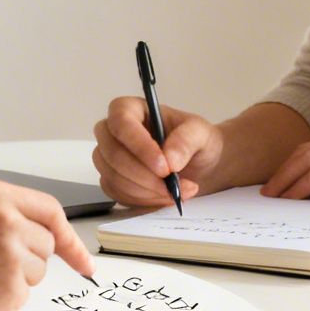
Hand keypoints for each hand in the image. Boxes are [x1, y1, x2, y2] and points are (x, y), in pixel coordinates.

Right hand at [0, 179, 93, 310]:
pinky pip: (23, 294)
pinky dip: (4, 299)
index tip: (81, 256)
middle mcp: (7, 219)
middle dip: (28, 257)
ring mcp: (11, 253)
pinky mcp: (10, 285)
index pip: (50, 209)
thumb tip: (35, 225)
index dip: (68, 235)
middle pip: (47, 242)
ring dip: (15, 278)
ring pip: (37, 271)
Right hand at [91, 96, 224, 207]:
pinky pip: (118, 194)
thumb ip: (186, 141)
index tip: (164, 168)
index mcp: (131, 109)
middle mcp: (113, 132)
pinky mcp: (111, 181)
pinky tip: (164, 197)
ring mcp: (109, 158)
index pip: (121, 122)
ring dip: (146, 191)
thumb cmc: (195, 141)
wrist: (198, 165)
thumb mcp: (199, 133)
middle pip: (112, 154)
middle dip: (144, 176)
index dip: (139, 146)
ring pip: (114, 177)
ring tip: (177, 192)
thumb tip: (169, 159)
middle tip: (173, 186)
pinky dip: (143, 201)